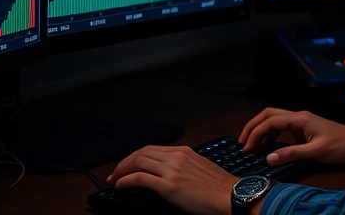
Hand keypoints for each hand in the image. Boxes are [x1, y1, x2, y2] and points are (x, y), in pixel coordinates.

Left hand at [106, 145, 237, 214]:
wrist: (229, 195)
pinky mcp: (168, 185)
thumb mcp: (200, 166)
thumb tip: (169, 171)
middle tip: (116, 171)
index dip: (136, 156)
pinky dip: (126, 180)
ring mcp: (171, 170)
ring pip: (139, 162)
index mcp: (183, 152)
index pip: (152, 149)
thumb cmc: (219, 186)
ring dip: (122, 170)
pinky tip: (120, 185)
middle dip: (126, 161)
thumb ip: (183, 165)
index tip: (129, 164)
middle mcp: (176, 157)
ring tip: (115, 178)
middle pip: (142, 153)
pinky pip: (140, 178)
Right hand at [239, 108, 344, 165]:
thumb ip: (292, 154)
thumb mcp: (316, 152)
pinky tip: (267, 145)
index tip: (246, 148)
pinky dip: (271, 134)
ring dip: (261, 130)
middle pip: (269, 114)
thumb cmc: (341, 146)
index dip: (255, 133)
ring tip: (251, 146)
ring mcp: (301, 121)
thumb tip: (268, 158)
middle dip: (253, 126)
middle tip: (242, 142)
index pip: (270, 121)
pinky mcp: (304, 128)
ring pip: (274, 119)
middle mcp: (298, 116)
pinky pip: (282, 127)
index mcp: (300, 118)